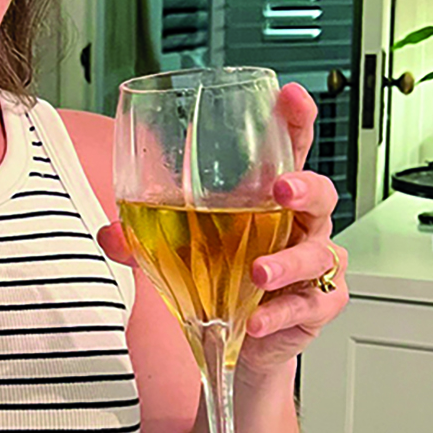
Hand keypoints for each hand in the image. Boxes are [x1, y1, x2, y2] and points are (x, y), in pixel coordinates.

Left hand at [98, 83, 347, 378]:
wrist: (239, 337)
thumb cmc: (217, 273)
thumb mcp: (174, 247)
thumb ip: (141, 236)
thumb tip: (110, 234)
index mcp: (266, 195)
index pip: (290, 147)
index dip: (295, 119)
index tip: (290, 95)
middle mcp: (298, 224)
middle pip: (321, 193)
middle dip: (305, 187)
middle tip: (281, 190)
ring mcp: (313, 263)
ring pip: (319, 253)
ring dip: (287, 261)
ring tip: (257, 272)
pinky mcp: (317, 305)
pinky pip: (309, 304)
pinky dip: (280, 312)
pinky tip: (258, 318)